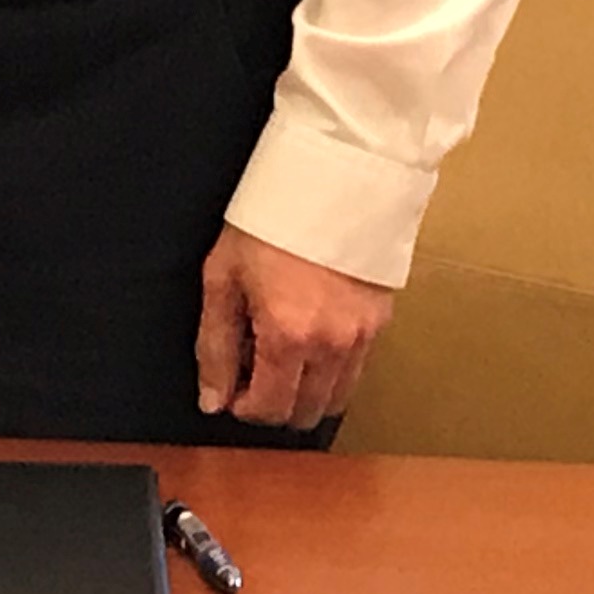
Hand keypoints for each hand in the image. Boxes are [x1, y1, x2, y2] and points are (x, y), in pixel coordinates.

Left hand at [194, 227, 393, 431]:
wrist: (326, 179)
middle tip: (255, 372)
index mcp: (288, 336)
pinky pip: (356, 370)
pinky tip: (310, 340)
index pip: (270, 410)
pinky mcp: (381, 322)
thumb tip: (212, 400)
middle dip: (276, 406)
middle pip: (306, 414)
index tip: (233, 389)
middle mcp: (332, 346)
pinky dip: (332, 371)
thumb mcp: (222, 278)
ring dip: (307, 393)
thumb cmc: (267, 223)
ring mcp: (362, 336)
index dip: (244, 408)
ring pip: (337, 398)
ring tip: (283, 356)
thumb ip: (215, 346)